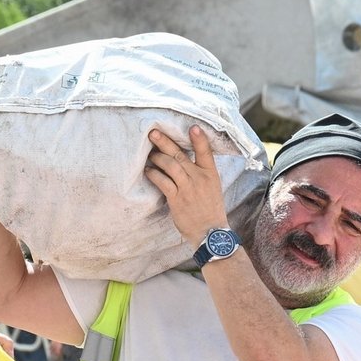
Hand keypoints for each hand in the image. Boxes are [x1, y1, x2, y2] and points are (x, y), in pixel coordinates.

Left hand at [145, 125, 228, 245]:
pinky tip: (148, 171)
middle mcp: (199, 178)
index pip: (206, 152)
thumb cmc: (210, 210)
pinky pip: (163, 182)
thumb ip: (200, 173)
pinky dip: (154, 174)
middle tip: (153, 133)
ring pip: (170, 165)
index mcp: (211, 174)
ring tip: (149, 154)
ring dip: (157, 157)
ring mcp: (188, 188)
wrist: (210, 233)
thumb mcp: (212, 187)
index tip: (192, 126)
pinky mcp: (177, 199)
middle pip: (180, 155)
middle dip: (165, 142)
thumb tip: (183, 160)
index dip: (199, 139)